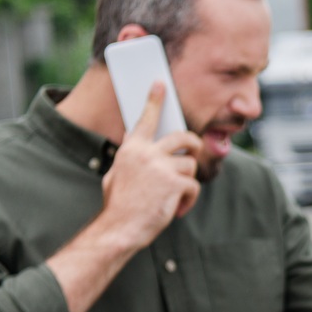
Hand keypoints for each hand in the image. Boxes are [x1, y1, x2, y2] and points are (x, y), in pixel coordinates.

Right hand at [98, 83, 203, 246]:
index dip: (155, 100)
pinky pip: (193, 185)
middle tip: (193, 152)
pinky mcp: (176, 183)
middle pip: (183, 136)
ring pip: (190, 165)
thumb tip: (133, 137)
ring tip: (174, 196)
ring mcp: (162, 166)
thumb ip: (131, 155)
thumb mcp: (118, 173)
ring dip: (187, 181)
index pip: (146, 118)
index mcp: (131, 148)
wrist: (120, 227)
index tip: (161, 84)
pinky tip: (177, 209)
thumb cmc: (119, 204)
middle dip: (193, 144)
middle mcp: (147, 152)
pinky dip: (188, 199)